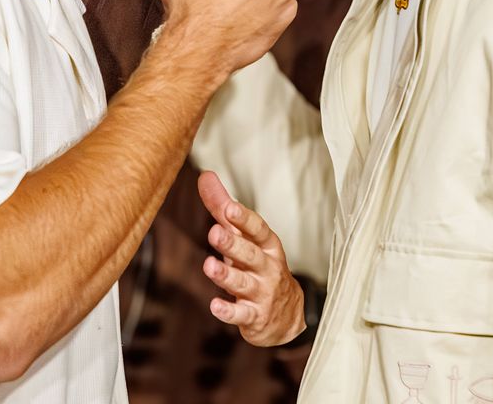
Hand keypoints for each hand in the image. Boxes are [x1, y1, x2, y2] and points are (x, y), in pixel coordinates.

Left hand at [198, 171, 305, 346]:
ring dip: (226, 275)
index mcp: (267, 244)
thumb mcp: (245, 236)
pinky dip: (229, 311)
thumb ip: (223, 207)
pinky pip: (241, 315)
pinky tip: (215, 306)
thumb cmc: (259, 265)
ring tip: (208, 266)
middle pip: (250, 254)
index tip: (229, 209)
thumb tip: (205, 176)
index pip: (257, 229)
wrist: (287, 315)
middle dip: (232, 244)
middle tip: (214, 233)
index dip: (244, 219)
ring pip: (243, 283)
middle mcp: (267, 267)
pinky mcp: (254, 317)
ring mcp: (262, 292)